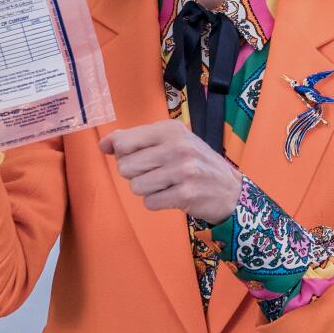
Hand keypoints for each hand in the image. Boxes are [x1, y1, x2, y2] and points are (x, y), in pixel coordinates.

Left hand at [100, 121, 241, 224]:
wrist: (229, 189)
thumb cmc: (195, 162)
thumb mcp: (171, 141)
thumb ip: (135, 139)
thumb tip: (103, 144)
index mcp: (171, 129)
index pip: (123, 142)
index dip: (122, 155)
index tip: (136, 158)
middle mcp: (178, 147)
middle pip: (125, 167)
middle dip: (135, 175)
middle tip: (155, 173)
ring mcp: (183, 171)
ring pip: (136, 187)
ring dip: (147, 190)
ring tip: (166, 185)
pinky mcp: (186, 194)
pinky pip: (150, 203)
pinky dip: (157, 202)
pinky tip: (173, 195)